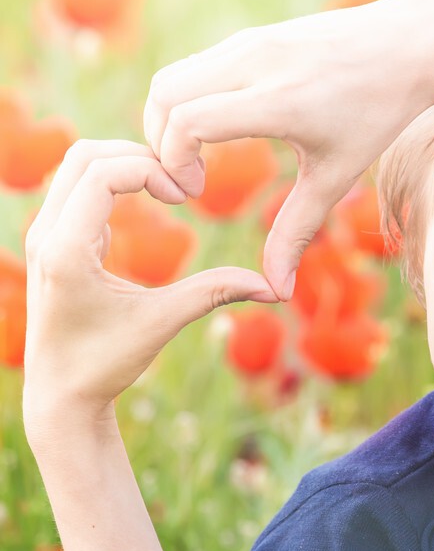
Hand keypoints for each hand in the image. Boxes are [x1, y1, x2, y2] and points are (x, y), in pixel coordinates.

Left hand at [22, 140, 276, 432]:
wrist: (60, 396)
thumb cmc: (106, 363)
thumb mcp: (163, 321)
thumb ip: (215, 292)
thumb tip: (274, 287)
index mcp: (65, 250)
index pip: (103, 173)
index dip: (150, 170)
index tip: (184, 197)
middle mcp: (45, 234)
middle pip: (85, 155)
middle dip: (140, 157)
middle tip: (180, 185)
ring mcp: (43, 234)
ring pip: (78, 164)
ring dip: (126, 165)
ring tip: (168, 189)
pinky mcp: (52, 239)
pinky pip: (79, 185)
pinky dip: (116, 180)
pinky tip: (150, 204)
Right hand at [143, 2, 433, 299]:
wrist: (408, 47)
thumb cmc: (377, 113)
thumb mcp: (337, 175)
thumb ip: (296, 232)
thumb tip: (277, 290)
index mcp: (277, 100)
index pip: (187, 122)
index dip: (174, 162)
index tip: (195, 191)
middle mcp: (256, 62)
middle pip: (164, 94)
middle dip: (159, 143)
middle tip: (187, 179)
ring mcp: (250, 42)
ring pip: (174, 76)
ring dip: (170, 120)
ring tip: (198, 159)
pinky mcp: (252, 35)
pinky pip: (198, 65)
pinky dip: (190, 99)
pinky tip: (219, 132)